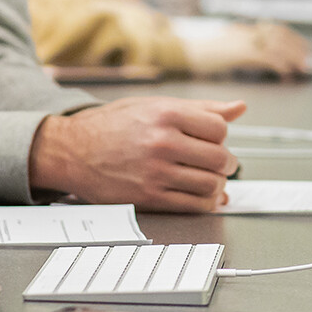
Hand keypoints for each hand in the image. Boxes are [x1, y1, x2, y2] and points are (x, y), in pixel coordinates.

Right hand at [30, 99, 245, 210]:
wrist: (72, 150)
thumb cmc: (111, 125)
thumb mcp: (154, 105)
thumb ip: (200, 108)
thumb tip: (239, 107)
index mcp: (166, 114)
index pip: (219, 128)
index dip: (222, 137)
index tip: (215, 141)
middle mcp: (162, 142)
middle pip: (219, 158)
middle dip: (225, 164)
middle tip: (220, 164)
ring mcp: (156, 172)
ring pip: (210, 184)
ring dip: (218, 185)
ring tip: (211, 180)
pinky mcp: (149, 197)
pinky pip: (193, 205)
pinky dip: (206, 203)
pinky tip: (202, 196)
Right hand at [182, 22, 311, 77]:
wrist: (183, 50)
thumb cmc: (201, 53)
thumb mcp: (226, 48)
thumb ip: (246, 50)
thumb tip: (262, 61)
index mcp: (244, 29)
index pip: (275, 29)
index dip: (293, 38)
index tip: (305, 49)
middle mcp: (245, 32)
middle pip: (279, 35)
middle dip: (297, 47)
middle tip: (310, 60)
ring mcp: (241, 40)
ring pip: (275, 43)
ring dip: (293, 55)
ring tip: (303, 66)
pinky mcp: (237, 52)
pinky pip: (263, 56)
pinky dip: (278, 63)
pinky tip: (286, 71)